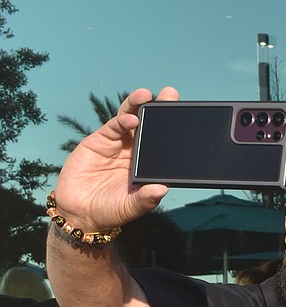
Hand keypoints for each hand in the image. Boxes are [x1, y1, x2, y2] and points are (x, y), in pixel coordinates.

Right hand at [51, 86, 178, 233]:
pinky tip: (131, 119)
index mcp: (147, 166)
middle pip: (150, 126)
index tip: (184, 117)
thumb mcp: (130, 208)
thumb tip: (162, 189)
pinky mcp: (100, 141)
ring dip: (139, 106)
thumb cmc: (109, 211)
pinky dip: (122, 120)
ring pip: (131, 119)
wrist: (79, 212)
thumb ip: (146, 199)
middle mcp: (135, 152)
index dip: (172, 130)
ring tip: (147, 95)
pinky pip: (114, 126)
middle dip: (159, 109)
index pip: (163, 144)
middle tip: (170, 94)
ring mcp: (118, 144)